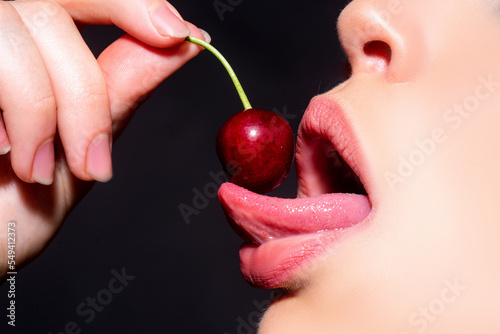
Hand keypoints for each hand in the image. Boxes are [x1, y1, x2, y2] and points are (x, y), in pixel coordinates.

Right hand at [0, 0, 208, 278]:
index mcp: (29, 45)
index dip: (130, 4)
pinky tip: (1, 154)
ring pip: (30, 27)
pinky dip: (20, 109)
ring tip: (39, 171)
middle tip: (91, 161)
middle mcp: (0, 29)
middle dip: (86, 89)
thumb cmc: (8, 211)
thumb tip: (186, 42)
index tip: (179, 35)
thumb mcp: (78, 147)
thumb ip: (119, 88)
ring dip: (46, 109)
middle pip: (56, 8)